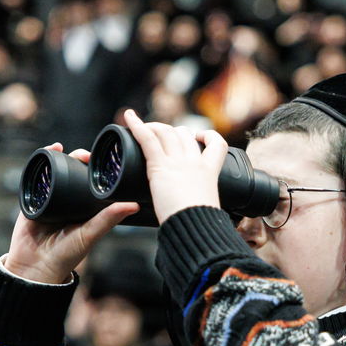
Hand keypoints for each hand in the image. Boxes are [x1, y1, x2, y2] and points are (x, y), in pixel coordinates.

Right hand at [3, 145, 138, 283]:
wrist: (34, 267)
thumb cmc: (65, 256)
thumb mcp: (89, 235)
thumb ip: (108, 220)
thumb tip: (134, 205)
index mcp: (84, 208)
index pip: (92, 182)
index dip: (96, 168)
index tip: (102, 159)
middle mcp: (68, 201)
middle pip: (73, 172)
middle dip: (77, 158)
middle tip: (83, 155)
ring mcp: (49, 198)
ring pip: (54, 172)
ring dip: (58, 157)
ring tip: (63, 149)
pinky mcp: (31, 200)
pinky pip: (34, 178)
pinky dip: (39, 164)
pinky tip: (47, 152)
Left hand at [121, 108, 226, 224]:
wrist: (195, 228)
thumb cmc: (199, 226)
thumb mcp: (205, 209)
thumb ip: (198, 204)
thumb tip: (191, 213)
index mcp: (209, 172)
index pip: (217, 144)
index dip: (207, 136)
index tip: (199, 137)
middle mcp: (195, 162)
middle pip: (184, 134)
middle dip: (172, 131)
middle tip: (159, 137)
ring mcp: (178, 162)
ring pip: (167, 132)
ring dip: (154, 127)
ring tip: (142, 128)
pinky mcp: (160, 166)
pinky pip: (147, 139)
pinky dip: (136, 126)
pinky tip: (128, 117)